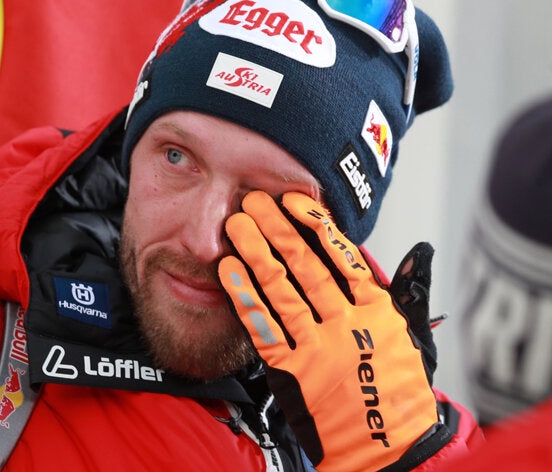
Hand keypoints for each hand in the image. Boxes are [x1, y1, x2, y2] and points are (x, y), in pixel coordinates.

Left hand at [218, 191, 444, 470]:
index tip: (292, 200)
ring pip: (280, 291)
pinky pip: (263, 327)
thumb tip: (419, 250)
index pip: (343, 257)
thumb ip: (412, 289)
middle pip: (305, 267)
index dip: (315, 225)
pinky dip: (244, 297)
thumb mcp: (416, 336)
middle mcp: (347, 325)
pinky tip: (229, 272)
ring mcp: (318, 349)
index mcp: (378, 311)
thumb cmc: (402, 390)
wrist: (387, 447)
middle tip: (253, 203)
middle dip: (277, 230)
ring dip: (255, 254)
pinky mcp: (293, 371)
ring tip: (236, 226)